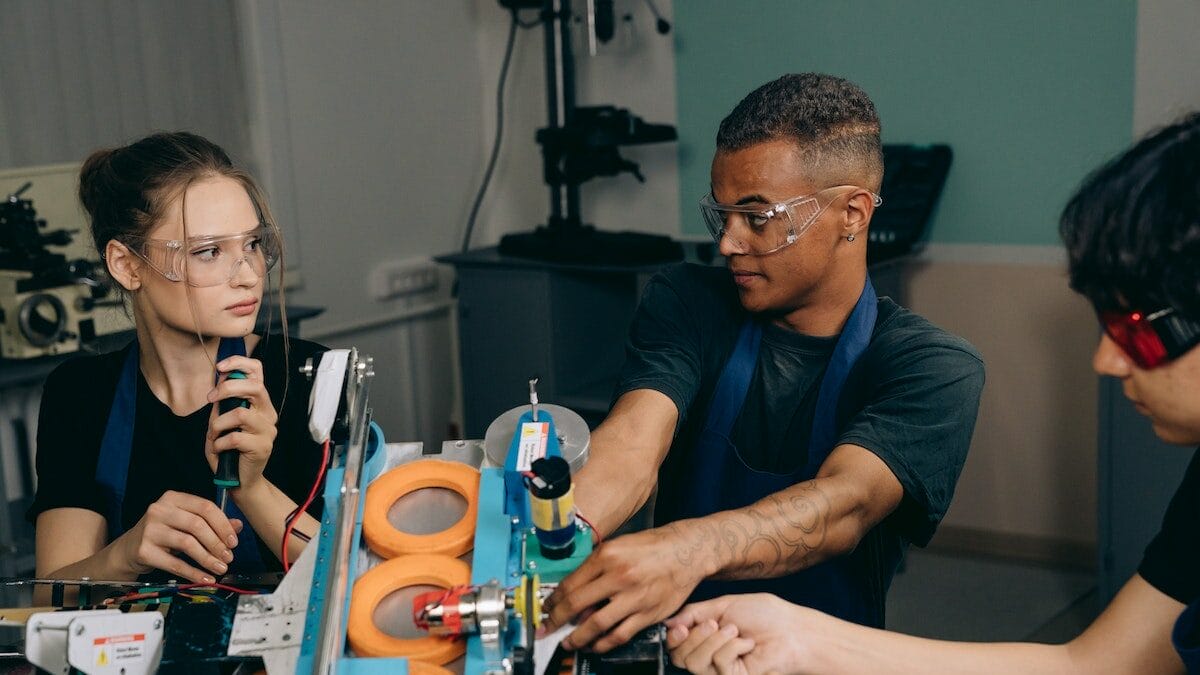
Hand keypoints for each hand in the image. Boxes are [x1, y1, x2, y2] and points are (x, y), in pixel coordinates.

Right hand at [115, 490, 243, 582]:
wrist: (128, 550)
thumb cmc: (162, 534)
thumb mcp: (186, 524)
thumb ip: (212, 522)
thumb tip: (238, 526)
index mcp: (173, 498)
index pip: (205, 507)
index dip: (223, 525)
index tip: (234, 541)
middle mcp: (159, 510)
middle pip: (197, 525)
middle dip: (217, 543)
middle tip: (229, 557)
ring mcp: (149, 529)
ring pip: (187, 543)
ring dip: (208, 558)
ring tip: (221, 568)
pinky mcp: (143, 550)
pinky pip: (174, 563)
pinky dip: (193, 572)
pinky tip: (205, 578)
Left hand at [205, 355, 276, 492]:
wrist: (239, 481)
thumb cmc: (229, 450)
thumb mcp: (221, 421)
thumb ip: (222, 403)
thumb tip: (219, 381)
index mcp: (259, 403)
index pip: (258, 372)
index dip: (240, 363)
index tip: (220, 367)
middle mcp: (268, 413)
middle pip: (254, 387)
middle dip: (227, 389)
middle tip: (210, 399)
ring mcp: (268, 430)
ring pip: (241, 413)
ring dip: (218, 424)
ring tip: (214, 435)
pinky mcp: (262, 447)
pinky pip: (234, 437)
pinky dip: (219, 443)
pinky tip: (219, 449)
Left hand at [542, 524, 708, 652]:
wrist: (687, 551)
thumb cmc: (653, 546)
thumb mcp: (618, 545)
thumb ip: (596, 567)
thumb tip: (575, 592)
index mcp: (607, 556)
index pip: (570, 583)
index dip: (552, 600)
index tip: (545, 609)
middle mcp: (619, 576)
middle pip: (576, 605)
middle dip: (556, 620)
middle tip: (546, 628)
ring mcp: (634, 597)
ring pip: (596, 624)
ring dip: (577, 638)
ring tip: (569, 642)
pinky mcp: (648, 613)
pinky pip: (620, 634)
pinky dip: (604, 643)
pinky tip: (596, 645)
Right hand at [666, 594, 820, 674]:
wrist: (791, 630)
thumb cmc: (765, 616)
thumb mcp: (724, 605)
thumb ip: (694, 613)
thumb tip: (669, 622)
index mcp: (706, 638)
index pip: (676, 646)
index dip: (673, 637)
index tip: (680, 626)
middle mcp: (710, 657)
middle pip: (680, 657)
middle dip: (695, 636)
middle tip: (714, 624)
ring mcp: (721, 671)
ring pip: (695, 662)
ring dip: (715, 640)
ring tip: (735, 630)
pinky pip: (718, 663)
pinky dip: (733, 647)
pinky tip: (747, 643)